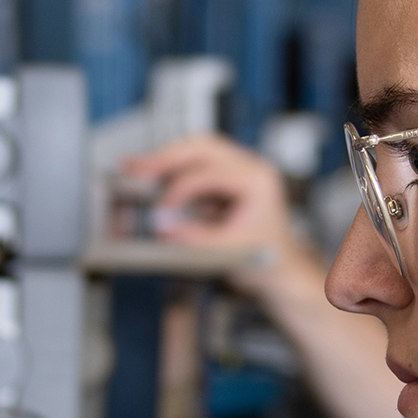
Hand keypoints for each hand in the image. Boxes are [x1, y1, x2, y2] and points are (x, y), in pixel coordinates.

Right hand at [121, 133, 320, 306]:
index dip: (180, 190)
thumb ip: (193, 236)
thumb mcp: (228, 252)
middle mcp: (252, 167)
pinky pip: (196, 165)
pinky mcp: (227, 178)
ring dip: (166, 158)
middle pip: (202, 147)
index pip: (210, 173)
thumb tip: (163, 223)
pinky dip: (173, 171)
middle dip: (165, 156)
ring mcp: (240, 169)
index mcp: (258, 180)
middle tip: (135, 165)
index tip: (161, 209)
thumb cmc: (267, 261)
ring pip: (197, 149)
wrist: (282, 270)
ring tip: (137, 166)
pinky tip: (153, 178)